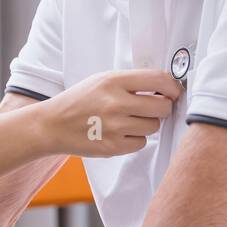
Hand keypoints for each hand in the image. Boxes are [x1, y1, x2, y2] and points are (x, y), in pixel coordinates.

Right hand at [35, 68, 177, 157]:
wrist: (52, 125)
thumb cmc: (79, 100)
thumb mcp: (101, 80)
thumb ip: (131, 82)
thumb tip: (165, 88)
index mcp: (113, 81)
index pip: (158, 80)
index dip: (173, 86)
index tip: (174, 91)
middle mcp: (115, 103)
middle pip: (162, 107)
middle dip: (163, 107)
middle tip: (154, 107)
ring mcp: (114, 127)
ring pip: (153, 126)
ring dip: (147, 124)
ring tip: (130, 120)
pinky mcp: (113, 147)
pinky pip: (141, 143)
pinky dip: (135, 139)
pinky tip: (120, 132)